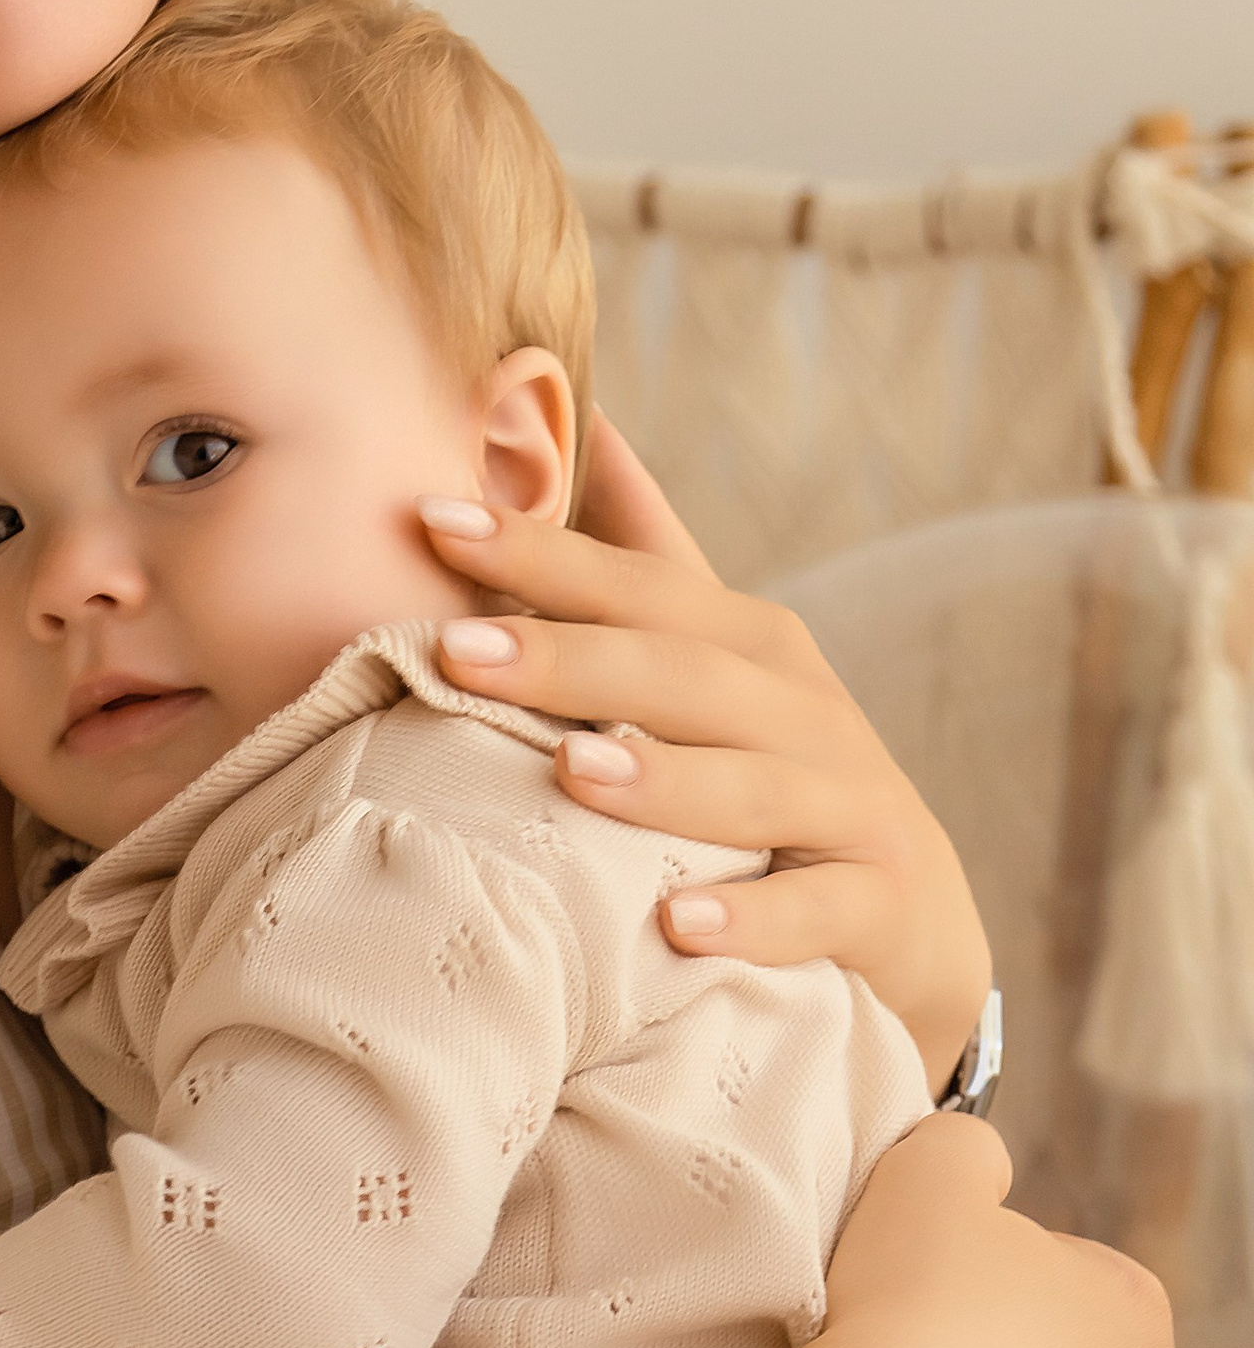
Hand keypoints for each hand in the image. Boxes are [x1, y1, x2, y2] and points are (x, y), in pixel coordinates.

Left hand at [420, 419, 990, 1082]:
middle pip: (686, 676)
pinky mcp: (880, 909)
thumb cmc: (778, 777)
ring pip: (756, 789)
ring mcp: (850, 810)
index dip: (541, 551)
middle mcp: (804, 713)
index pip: (637, 587)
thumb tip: (582, 419)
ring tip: (573, 772)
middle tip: (461, 649)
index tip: (431, 521)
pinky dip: (755, 920)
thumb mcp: (719, 666)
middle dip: (573, 659)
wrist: (915, 925)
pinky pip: (818, 913)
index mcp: (749, 648)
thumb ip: (650, 555)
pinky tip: (680, 928)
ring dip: (665, 780)